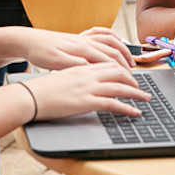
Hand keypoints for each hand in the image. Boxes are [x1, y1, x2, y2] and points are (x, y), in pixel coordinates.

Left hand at [20, 28, 134, 70]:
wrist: (27, 40)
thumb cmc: (40, 52)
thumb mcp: (54, 62)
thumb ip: (74, 64)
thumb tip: (90, 67)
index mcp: (81, 48)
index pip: (108, 60)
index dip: (121, 72)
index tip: (130, 83)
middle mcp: (85, 41)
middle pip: (113, 51)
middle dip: (127, 64)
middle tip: (135, 78)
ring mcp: (83, 37)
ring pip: (111, 41)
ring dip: (123, 50)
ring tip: (131, 62)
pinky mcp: (79, 37)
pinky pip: (102, 34)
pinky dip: (113, 37)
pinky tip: (116, 42)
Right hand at [26, 62, 150, 119]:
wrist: (29, 95)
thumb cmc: (42, 88)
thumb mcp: (62, 76)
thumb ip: (77, 75)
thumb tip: (85, 80)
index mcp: (82, 66)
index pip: (109, 63)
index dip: (123, 69)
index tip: (131, 76)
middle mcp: (88, 74)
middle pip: (119, 71)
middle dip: (134, 80)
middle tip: (141, 88)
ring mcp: (88, 87)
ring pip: (120, 86)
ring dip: (136, 93)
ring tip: (145, 99)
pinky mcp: (86, 101)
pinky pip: (113, 103)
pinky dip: (127, 108)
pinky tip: (134, 112)